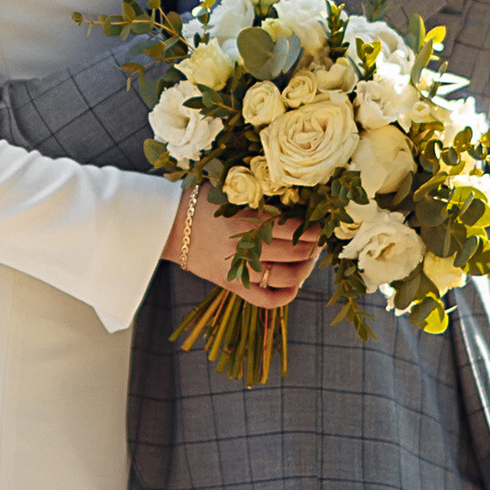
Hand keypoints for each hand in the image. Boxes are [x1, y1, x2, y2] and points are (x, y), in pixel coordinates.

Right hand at [173, 191, 323, 308]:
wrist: (169, 225)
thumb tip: (299, 198)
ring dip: (306, 268)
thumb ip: (260, 195)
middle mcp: (243, 248)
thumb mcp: (230, 190)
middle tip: (318, 239)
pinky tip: (295, 284)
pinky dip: (287, 295)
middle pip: (295, 252)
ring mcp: (237, 270)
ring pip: (287, 277)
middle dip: (313, 246)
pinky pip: (266, 299)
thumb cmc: (202, 201)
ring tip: (310, 258)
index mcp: (243, 221)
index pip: (292, 229)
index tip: (321, 223)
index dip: (313, 228)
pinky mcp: (231, 285)